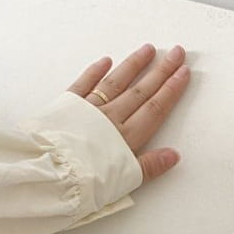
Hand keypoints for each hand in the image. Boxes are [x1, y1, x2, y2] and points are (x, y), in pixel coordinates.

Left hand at [67, 44, 189, 182]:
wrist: (49, 174)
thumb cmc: (85, 183)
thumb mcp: (123, 181)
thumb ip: (149, 166)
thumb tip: (174, 155)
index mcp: (126, 138)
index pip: (154, 110)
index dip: (171, 91)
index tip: (183, 73)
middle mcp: (110, 119)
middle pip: (140, 91)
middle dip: (160, 72)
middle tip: (176, 53)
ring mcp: (89, 110)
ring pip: (116, 83)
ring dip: (134, 66)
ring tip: (148, 50)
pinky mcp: (67, 107)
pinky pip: (84, 85)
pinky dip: (95, 72)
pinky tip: (106, 61)